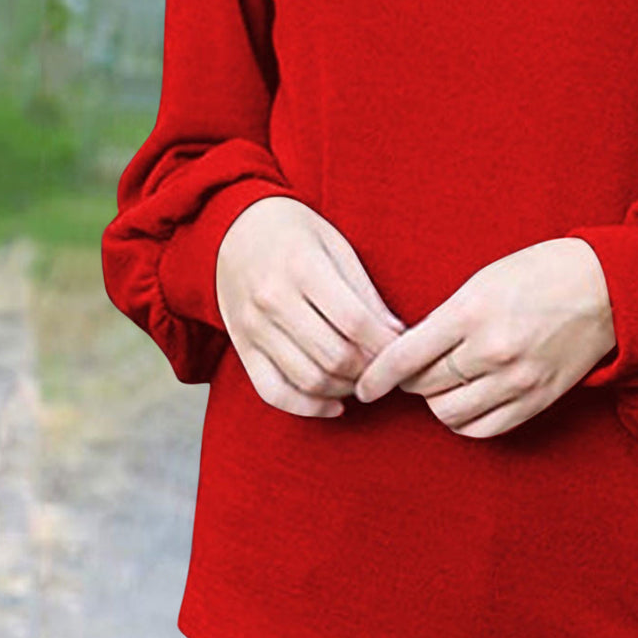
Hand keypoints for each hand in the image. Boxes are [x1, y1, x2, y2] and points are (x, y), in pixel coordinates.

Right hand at [215, 196, 405, 417]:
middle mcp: (273, 300)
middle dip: (370, 370)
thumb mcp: (336, 246)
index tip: (404, 350)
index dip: (386, 345)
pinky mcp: (241, 348)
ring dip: (345, 389)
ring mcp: (253, 327)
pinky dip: (308, 407)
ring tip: (364, 379)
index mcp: (302, 267)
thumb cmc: (295, 234)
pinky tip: (334, 404)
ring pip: (308, 379)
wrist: (232, 229)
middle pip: (334, 356)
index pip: (355, 322)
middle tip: (387, 368)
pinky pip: (273, 392)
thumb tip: (397, 335)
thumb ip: (365, 292)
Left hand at [351, 238, 615, 436]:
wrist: (606, 288)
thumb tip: (408, 351)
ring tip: (441, 385)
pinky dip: (464, 422)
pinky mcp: (537, 400)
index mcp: (472, 311)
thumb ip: (446, 317)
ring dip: (436, 402)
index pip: (406, 356)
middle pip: (424, 386)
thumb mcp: (483, 279)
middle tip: (411, 371)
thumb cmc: (540, 273)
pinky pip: (484, 429)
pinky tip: (464, 404)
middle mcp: (492, 349)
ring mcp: (517, 379)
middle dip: (410, 382)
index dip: (377, 376)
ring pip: (449, 413)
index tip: (364, 386)